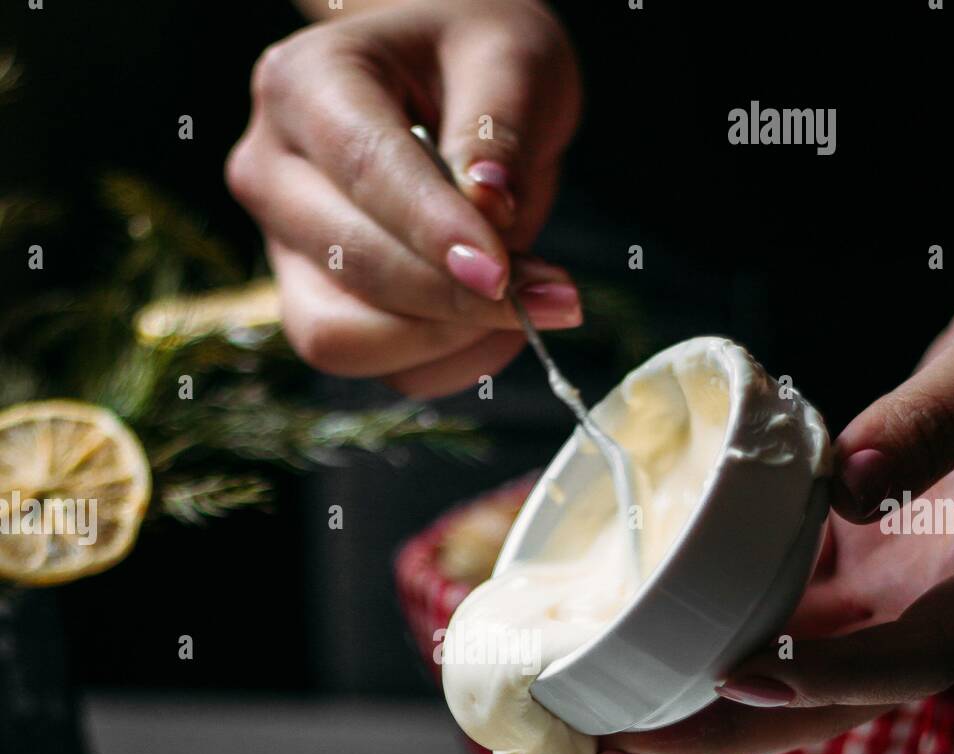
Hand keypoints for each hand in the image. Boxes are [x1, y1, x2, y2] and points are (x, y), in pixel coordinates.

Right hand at [226, 0, 581, 395]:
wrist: (449, 88)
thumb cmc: (475, 61)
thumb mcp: (508, 57)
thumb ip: (498, 130)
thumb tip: (489, 211)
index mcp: (304, 85)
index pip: (365, 173)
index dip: (434, 234)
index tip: (502, 272)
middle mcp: (273, 172)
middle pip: (351, 265)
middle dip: (455, 297)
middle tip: (554, 296)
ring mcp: (285, 251)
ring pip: (346, 339)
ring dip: (447, 342)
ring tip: (528, 305)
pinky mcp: (317, 308)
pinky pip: (379, 370)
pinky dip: (448, 364)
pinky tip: (497, 324)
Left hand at [600, 296, 953, 753]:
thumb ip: (935, 427)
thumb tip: (853, 481)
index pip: (902, 665)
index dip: (823, 683)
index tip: (742, 681)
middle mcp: (916, 616)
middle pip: (815, 700)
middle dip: (718, 734)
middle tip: (619, 747)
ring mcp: (870, 597)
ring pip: (778, 668)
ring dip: (693, 701)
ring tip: (601, 718)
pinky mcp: (830, 567)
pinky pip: (761, 612)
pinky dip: (698, 631)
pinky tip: (628, 641)